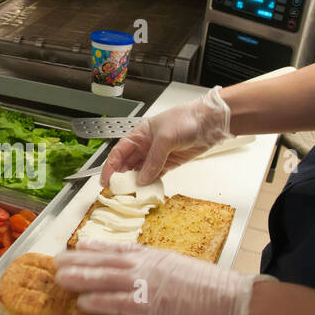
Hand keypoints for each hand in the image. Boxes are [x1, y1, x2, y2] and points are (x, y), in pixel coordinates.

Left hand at [53, 239, 275, 314]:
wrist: (236, 303)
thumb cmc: (218, 292)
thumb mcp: (186, 272)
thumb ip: (164, 273)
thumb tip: (151, 280)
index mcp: (159, 257)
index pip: (122, 249)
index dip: (98, 248)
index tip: (80, 246)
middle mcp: (149, 267)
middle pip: (107, 261)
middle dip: (80, 261)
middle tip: (57, 261)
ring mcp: (148, 286)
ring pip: (106, 279)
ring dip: (81, 278)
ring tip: (60, 278)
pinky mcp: (151, 307)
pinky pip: (118, 304)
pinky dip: (98, 302)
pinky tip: (82, 303)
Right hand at [100, 86, 231, 186]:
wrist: (209, 123)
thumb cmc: (186, 120)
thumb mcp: (165, 138)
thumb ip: (153, 159)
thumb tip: (143, 178)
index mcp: (140, 134)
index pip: (119, 152)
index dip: (110, 167)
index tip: (105, 180)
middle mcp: (146, 145)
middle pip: (128, 164)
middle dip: (121, 178)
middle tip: (117, 192)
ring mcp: (158, 155)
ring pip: (141, 172)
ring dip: (136, 183)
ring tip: (131, 194)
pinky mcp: (169, 163)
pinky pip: (156, 175)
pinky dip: (151, 183)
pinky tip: (147, 190)